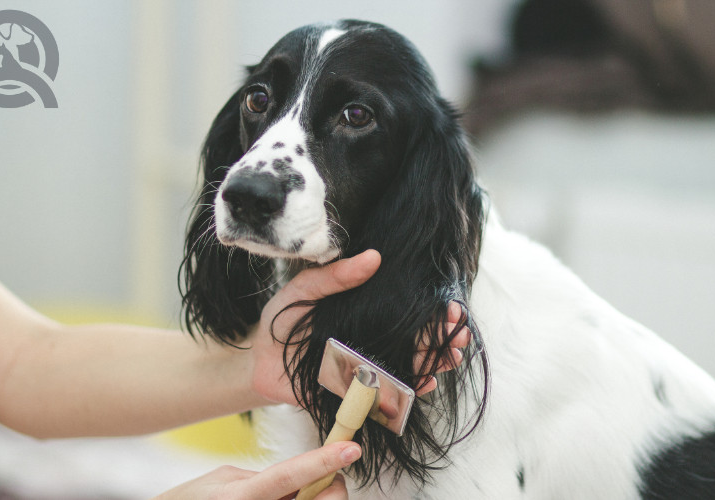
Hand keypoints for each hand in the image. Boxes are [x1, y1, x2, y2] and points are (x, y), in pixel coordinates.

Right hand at [154, 441, 360, 499]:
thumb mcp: (223, 480)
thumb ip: (264, 478)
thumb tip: (301, 476)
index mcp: (239, 498)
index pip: (290, 476)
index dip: (324, 461)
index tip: (351, 448)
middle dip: (331, 487)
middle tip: (325, 476)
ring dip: (316, 499)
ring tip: (293, 494)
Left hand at [248, 250, 470, 405]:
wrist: (256, 360)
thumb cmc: (281, 318)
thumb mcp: (306, 288)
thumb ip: (336, 275)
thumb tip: (374, 257)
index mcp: (368, 313)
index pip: (409, 312)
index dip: (435, 311)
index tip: (451, 308)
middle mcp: (374, 340)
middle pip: (419, 340)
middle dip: (445, 339)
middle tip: (458, 335)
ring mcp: (369, 368)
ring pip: (411, 367)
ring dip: (436, 364)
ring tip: (451, 357)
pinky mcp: (357, 393)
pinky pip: (389, 395)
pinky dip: (409, 392)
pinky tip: (423, 384)